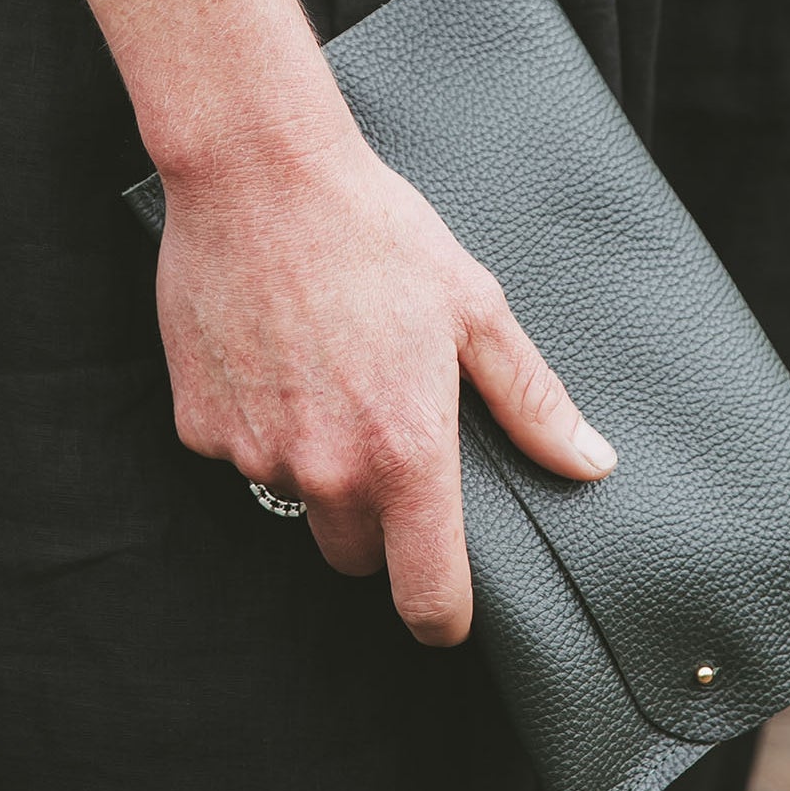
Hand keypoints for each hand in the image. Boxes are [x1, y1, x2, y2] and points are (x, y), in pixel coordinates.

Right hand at [151, 109, 615, 645]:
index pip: (426, 599)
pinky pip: (239, 454)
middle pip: (356, 557)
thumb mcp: (474, 307)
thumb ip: (531, 400)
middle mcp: (326, 471)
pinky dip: (258, 423)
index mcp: (404, 453)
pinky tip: (275, 352)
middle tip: (388, 432)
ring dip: (316, 464)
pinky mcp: (198, 425)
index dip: (443, 616)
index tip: (447, 606)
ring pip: (296, 500)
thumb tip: (591, 463)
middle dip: (378, 521)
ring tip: (329, 369)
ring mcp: (254, 453)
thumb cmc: (376, 231)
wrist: (259, 174)